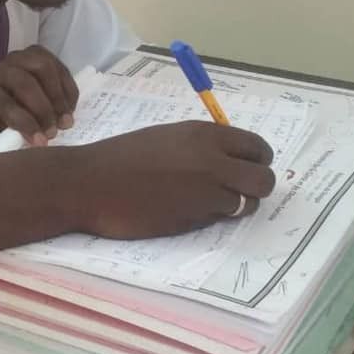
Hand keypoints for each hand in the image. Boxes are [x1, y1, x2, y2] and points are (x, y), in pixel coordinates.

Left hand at [0, 46, 78, 151]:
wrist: (6, 90)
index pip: (4, 104)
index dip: (25, 123)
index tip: (41, 142)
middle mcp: (2, 69)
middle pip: (26, 84)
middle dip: (43, 111)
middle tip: (54, 132)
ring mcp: (22, 57)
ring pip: (45, 70)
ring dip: (58, 98)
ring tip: (65, 121)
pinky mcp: (41, 54)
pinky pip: (59, 67)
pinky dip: (68, 90)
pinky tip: (69, 108)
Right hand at [73, 121, 275, 238]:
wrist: (89, 184)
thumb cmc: (119, 158)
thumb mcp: (165, 138)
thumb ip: (199, 146)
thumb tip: (226, 159)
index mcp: (204, 134)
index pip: (257, 147)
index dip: (256, 161)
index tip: (244, 169)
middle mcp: (213, 160)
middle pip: (264, 179)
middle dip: (256, 188)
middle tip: (236, 192)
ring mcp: (205, 191)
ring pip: (247, 203)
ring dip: (235, 206)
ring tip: (207, 205)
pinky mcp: (193, 218)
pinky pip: (220, 220)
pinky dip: (211, 219)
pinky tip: (186, 212)